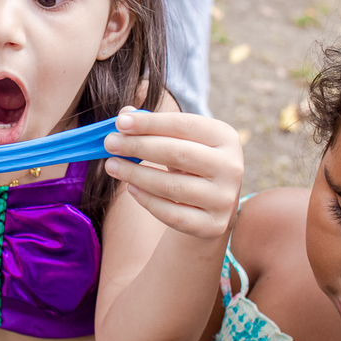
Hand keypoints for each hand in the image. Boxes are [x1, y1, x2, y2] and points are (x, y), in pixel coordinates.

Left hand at [103, 108, 242, 239]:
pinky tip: (130, 188)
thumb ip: (154, 126)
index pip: (183, 125)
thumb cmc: (190, 164)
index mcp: (226, 137)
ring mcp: (224, 199)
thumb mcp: (179, 141)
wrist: (212, 207)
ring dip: (135, 174)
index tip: (120, 122)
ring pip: (171, 186)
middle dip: (138, 147)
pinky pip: (171, 213)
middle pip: (177, 154)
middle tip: (109, 143)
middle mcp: (231, 167)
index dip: (150, 123)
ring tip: (111, 165)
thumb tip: (124, 114)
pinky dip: (147, 200)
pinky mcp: (213, 226)